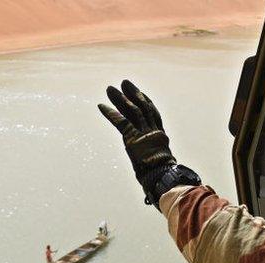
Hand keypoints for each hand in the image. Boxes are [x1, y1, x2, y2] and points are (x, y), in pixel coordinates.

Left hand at [99, 80, 176, 202]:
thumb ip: (156, 159)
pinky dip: (110, 113)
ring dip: (120, 99)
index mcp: (161, 136)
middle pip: (142, 107)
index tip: (139, 92)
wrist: (162, 178)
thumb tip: (158, 168)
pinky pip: (121, 122)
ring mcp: (143, 133)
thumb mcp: (161, 164)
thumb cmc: (163, 176)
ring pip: (132, 111)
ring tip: (110, 89)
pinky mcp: (133, 138)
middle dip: (133, 94)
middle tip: (124, 83)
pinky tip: (101, 106)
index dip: (146, 101)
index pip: (153, 114)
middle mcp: (153, 131)